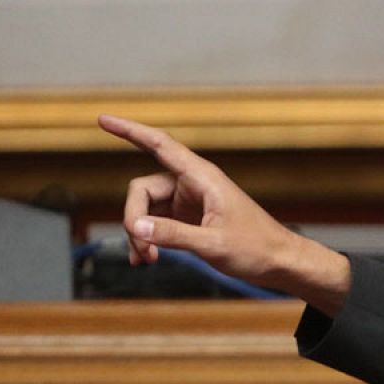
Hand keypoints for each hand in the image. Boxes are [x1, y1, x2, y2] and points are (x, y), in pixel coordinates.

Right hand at [99, 115, 349, 313]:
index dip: (130, 131)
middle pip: (142, 189)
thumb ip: (174, 235)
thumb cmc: (258, 249)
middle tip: (142, 250)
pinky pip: (157, 224)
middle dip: (134, 219)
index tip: (102, 120)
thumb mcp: (214, 244)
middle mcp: (193, 185)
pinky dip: (148, 240)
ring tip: (147, 261)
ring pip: (147, 209)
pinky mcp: (190, 219)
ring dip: (141, 234)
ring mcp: (189, 202)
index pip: (160, 145)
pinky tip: (144, 259)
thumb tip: (138, 227)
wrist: (280, 263)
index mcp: (202, 178)